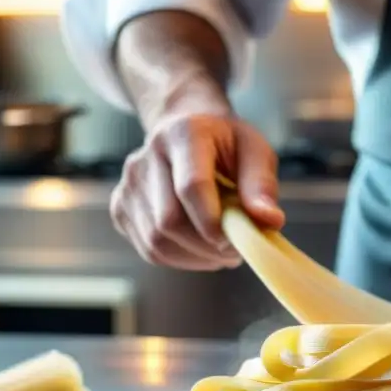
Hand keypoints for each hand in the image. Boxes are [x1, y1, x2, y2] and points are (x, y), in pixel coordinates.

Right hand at [110, 82, 283, 270]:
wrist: (186, 132)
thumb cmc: (226, 144)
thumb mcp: (255, 151)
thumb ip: (262, 184)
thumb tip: (270, 221)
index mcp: (182, 134)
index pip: (191, 186)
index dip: (214, 222)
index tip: (237, 240)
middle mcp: (146, 157)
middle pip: (169, 220)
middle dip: (207, 246)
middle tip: (235, 249)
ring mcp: (128, 183)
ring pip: (156, 241)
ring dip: (195, 257)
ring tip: (220, 249)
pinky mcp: (120, 207)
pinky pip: (149, 249)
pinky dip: (180, 258)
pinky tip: (200, 248)